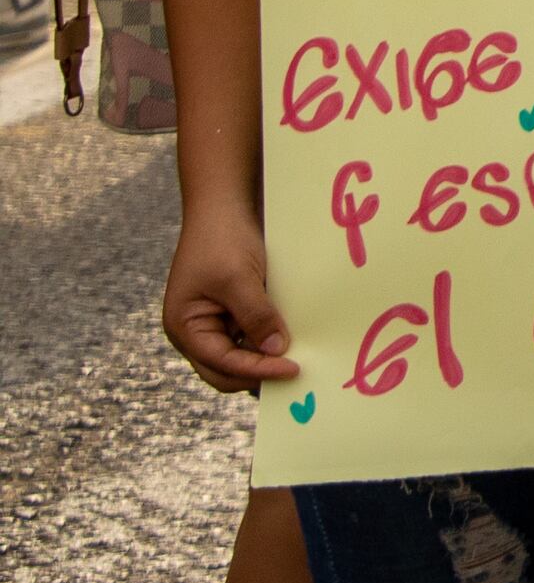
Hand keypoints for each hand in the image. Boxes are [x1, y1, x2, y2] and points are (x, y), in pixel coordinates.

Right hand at [164, 208, 296, 390]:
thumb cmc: (222, 240)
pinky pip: (251, 337)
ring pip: (241, 356)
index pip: (221, 364)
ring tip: (300, 360)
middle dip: (258, 374)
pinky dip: (269, 341)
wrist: (223, 207)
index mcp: (185, 328)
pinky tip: (294, 339)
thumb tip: (276, 351)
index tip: (292, 370)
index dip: (256, 371)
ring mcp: (214, 323)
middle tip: (297, 373)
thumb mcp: (238, 279)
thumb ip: (255, 316)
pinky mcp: (233, 312)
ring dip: (265, 359)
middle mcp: (196, 332)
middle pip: (227, 370)